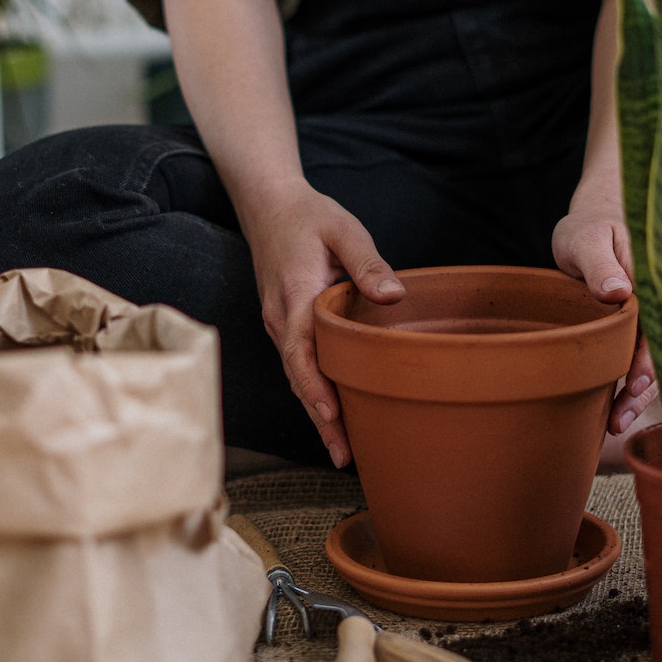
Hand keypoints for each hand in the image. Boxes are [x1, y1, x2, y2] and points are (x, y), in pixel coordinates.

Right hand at [244, 182, 403, 467]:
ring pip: (296, 377)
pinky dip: (312, 392)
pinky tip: (331, 412)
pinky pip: (297, 365)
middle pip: (297, 378)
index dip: (315, 389)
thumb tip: (394, 296)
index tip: (333, 417)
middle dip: (319, 419)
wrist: (267, 205)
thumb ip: (367, 262)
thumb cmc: (309, 216)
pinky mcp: (284, 324)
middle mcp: (280, 318)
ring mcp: (278, 324)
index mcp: (294, 297)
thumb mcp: (343, 229)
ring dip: (316, 412)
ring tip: (342, 449)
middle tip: (345, 456)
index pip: (301, 353)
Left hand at [552, 186, 656, 432]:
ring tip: (616, 423)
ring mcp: (650, 319)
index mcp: (654, 281)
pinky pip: (639, 358)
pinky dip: (630, 384)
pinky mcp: (636, 330)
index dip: (650, 358)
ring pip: (651, 361)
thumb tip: (619, 291)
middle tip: (621, 417)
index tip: (635, 384)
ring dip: (637, 393)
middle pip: (660, 351)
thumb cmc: (588, 229)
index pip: (659, 325)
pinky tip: (616, 410)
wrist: (591, 225)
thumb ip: (600, 264)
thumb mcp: (586, 239)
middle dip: (644, 387)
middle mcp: (659, 304)